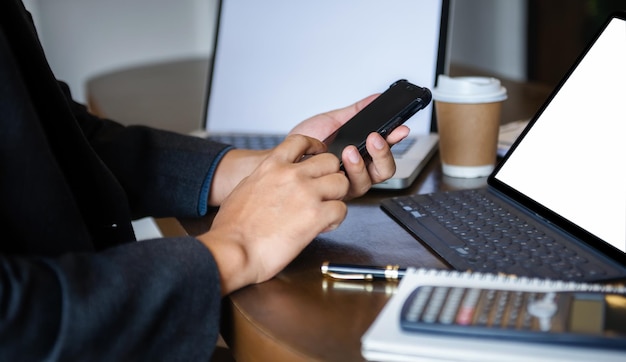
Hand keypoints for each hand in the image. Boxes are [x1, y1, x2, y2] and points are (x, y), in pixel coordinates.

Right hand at [199, 135, 348, 294]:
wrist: (233, 250)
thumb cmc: (233, 228)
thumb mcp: (245, 189)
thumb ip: (265, 179)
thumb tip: (273, 183)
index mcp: (271, 166)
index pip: (301, 141)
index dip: (315, 147)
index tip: (319, 154)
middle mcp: (291, 175)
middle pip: (330, 161)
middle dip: (330, 176)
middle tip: (324, 192)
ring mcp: (306, 193)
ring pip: (342, 183)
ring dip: (336, 197)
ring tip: (325, 211)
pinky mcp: (316, 216)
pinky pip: (342, 209)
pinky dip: (336, 220)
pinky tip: (323, 227)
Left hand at [289, 94, 409, 198]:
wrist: (283, 155)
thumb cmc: (305, 141)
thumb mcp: (333, 121)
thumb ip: (357, 111)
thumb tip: (378, 98)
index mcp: (362, 152)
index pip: (386, 148)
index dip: (396, 139)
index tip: (400, 128)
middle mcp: (358, 170)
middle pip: (385, 169)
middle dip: (383, 153)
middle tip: (374, 138)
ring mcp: (347, 183)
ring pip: (369, 181)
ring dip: (362, 164)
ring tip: (350, 150)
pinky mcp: (335, 194)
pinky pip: (349, 188)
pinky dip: (347, 173)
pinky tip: (339, 161)